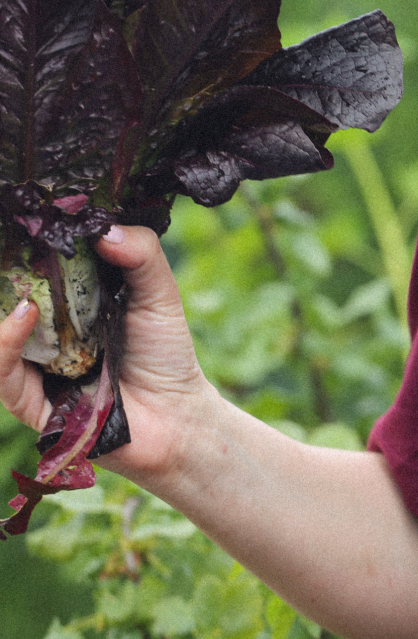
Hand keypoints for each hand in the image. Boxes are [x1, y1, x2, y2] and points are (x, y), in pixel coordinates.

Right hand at [0, 225, 218, 481]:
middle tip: (9, 241)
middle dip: (2, 275)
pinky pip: (2, 372)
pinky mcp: (28, 401)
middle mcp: (38, 335)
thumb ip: (141, 255)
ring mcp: (29, 367)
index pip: (25, 274)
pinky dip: (5, 342)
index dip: (19, 251)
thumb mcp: (157, 295)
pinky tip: (24, 314)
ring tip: (19, 285)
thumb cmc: (165, 353)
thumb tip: (103, 227)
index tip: (22, 223)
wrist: (179, 415)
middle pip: (1, 301)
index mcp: (61, 307)